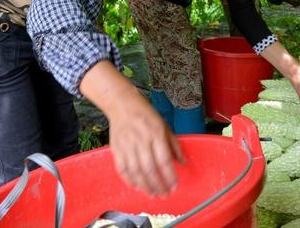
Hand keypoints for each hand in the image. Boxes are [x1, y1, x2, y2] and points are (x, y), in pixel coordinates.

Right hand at [79, 61, 183, 195]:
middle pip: (149, 169)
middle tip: (165, 194)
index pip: (163, 159)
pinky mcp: (116, 148)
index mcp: (155, 133)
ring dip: (145, 186)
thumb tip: (182, 162)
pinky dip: (130, 180)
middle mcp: (141, 140)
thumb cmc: (145, 114)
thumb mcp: (164, 125)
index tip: (174, 185)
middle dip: (158, 185)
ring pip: (136, 172)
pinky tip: (138, 186)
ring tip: (153, 193)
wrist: (122, 104)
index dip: (169, 175)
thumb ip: (173, 144)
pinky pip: (122, 169)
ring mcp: (127, 145)